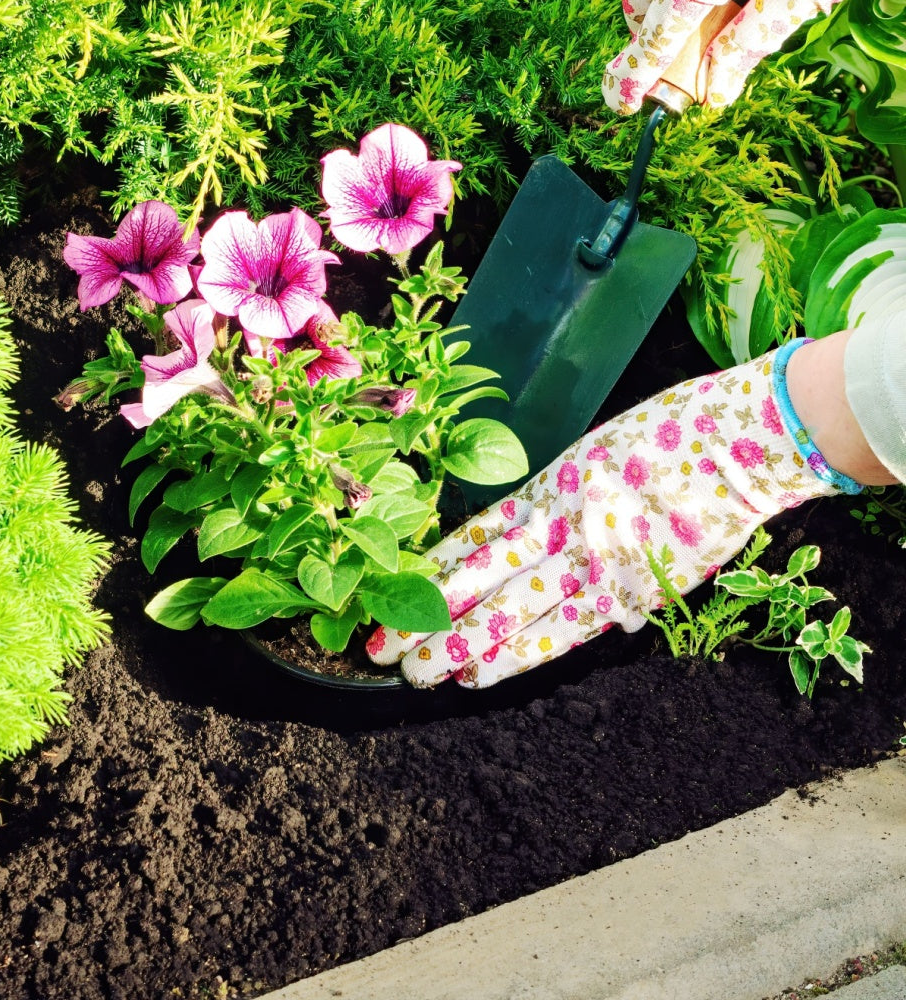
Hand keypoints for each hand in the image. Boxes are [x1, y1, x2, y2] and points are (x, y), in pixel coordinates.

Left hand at [367, 350, 839, 687]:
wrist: (736, 443)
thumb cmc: (671, 441)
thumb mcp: (598, 460)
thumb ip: (563, 505)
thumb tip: (526, 543)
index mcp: (546, 487)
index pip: (472, 536)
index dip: (430, 568)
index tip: (394, 590)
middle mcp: (556, 524)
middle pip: (476, 577)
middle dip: (425, 613)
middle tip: (380, 646)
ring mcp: (590, 559)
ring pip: (508, 609)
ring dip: (459, 643)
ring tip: (416, 670)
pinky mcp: (630, 588)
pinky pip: (563, 629)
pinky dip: (520, 653)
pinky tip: (480, 674)